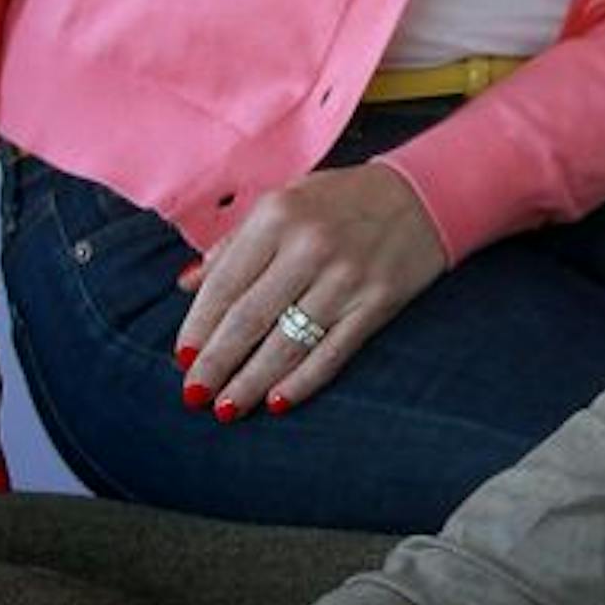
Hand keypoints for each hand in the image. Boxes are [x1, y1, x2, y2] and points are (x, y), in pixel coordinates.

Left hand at [176, 164, 446, 422]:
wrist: (424, 196)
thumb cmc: (342, 200)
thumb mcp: (284, 202)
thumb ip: (235, 244)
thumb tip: (187, 285)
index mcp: (278, 215)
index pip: (225, 283)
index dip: (199, 326)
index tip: (180, 358)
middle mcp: (310, 246)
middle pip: (249, 318)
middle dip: (216, 362)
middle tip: (193, 394)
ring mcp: (346, 277)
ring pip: (287, 343)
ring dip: (252, 381)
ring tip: (227, 408)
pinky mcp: (377, 303)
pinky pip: (332, 352)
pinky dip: (303, 381)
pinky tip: (278, 402)